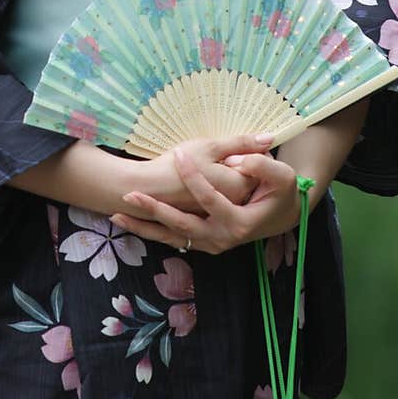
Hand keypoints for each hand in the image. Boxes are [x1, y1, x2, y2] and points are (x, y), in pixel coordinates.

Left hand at [111, 145, 301, 254]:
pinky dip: (151, 232)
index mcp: (239, 223)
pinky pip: (173, 239)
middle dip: (153, 210)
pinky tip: (130, 222)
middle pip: (181, 225)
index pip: (210, 198)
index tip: (177, 154)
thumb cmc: (280, 192)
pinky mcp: (203, 244)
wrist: (281, 216)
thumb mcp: (280, 175)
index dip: (194, 175)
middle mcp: (221, 239)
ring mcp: (210, 244)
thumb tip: (238, 159)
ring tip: (116, 215)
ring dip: (144, 227)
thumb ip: (260, 164)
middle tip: (130, 195)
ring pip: (172, 237)